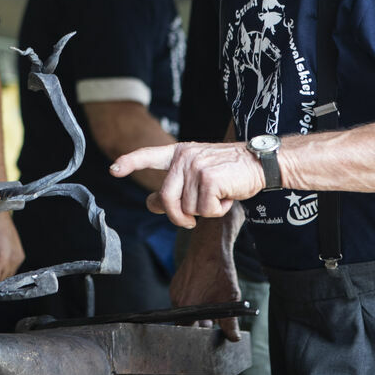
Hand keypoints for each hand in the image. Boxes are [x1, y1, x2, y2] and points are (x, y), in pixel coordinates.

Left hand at [110, 142, 264, 228]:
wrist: (261, 162)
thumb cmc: (230, 171)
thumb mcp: (198, 175)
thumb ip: (174, 187)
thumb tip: (150, 203)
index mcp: (180, 153)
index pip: (148, 155)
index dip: (129, 162)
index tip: (113, 169)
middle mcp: (184, 157)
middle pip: (166, 199)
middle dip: (178, 217)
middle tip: (192, 221)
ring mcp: (196, 166)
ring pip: (187, 207)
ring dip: (205, 211)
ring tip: (220, 195)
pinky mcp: (209, 178)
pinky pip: (205, 210)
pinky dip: (218, 211)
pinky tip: (227, 196)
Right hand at [171, 222, 243, 340]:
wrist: (210, 245)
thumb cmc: (220, 272)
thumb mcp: (229, 299)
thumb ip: (230, 322)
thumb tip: (234, 339)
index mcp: (186, 306)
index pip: (187, 330)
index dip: (198, 335)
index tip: (209, 334)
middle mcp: (176, 299)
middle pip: (185, 321)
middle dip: (199, 324)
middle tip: (214, 323)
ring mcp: (174, 290)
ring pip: (185, 310)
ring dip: (197, 312)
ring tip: (212, 306)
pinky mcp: (176, 282)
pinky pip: (183, 298)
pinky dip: (194, 300)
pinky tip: (206, 294)